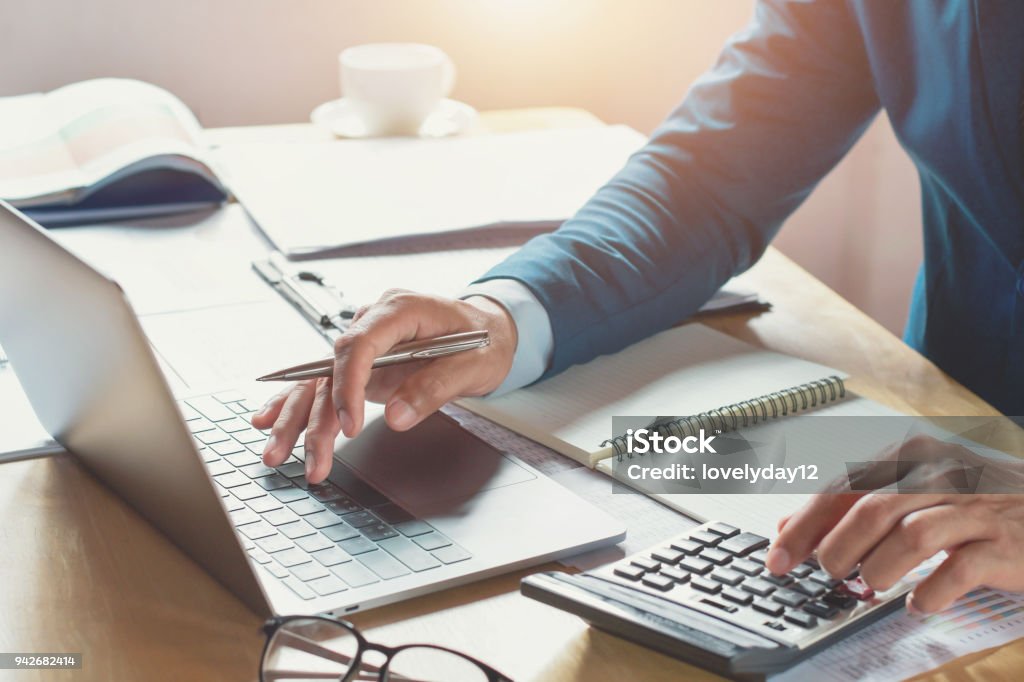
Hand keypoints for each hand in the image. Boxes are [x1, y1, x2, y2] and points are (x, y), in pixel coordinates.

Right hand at [250, 289, 517, 483]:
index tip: (349, 424)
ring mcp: (366, 343)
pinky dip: (297, 404)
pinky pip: (324, 382)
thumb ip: (434, 388)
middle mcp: (374, 322)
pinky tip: (269, 421)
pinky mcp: (363, 363)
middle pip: (330, 367)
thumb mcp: (474, 365)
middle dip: (313, 415)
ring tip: (277, 454)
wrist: (490, 330)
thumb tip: (395, 417)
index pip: (358, 344)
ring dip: (297, 419)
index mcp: (401, 309)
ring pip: (320, 380)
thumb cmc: (485, 340)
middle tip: (308, 457)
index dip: (348, 385)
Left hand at [766, 435, 1023, 612]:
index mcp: (911, 456)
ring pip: (911, 536)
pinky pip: (958, 570)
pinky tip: (919, 604)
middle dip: (838, 549)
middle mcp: (941, 474)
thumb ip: (849, 507)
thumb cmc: (971, 503)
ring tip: (872, 585)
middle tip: (831, 574)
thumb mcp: (909, 492)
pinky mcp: (1004, 543)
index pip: (843, 488)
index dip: (804, 525)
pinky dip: (930, 592)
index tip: (778, 557)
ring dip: (880, 568)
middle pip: (871, 510)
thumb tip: (787, 529)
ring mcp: (975, 507)